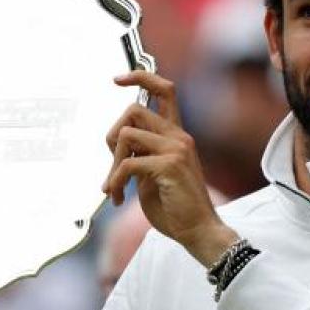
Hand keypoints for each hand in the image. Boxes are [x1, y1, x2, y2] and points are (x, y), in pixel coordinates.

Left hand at [103, 71, 238, 266]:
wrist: (198, 232)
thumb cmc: (175, 208)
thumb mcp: (153, 175)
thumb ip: (141, 154)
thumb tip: (116, 144)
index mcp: (177, 135)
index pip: (164, 90)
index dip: (140, 77)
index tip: (117, 79)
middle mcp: (179, 136)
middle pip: (133, 110)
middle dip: (112, 137)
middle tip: (112, 166)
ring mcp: (176, 149)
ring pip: (126, 134)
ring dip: (111, 164)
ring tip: (114, 187)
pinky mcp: (169, 165)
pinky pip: (127, 163)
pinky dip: (115, 181)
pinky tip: (118, 198)